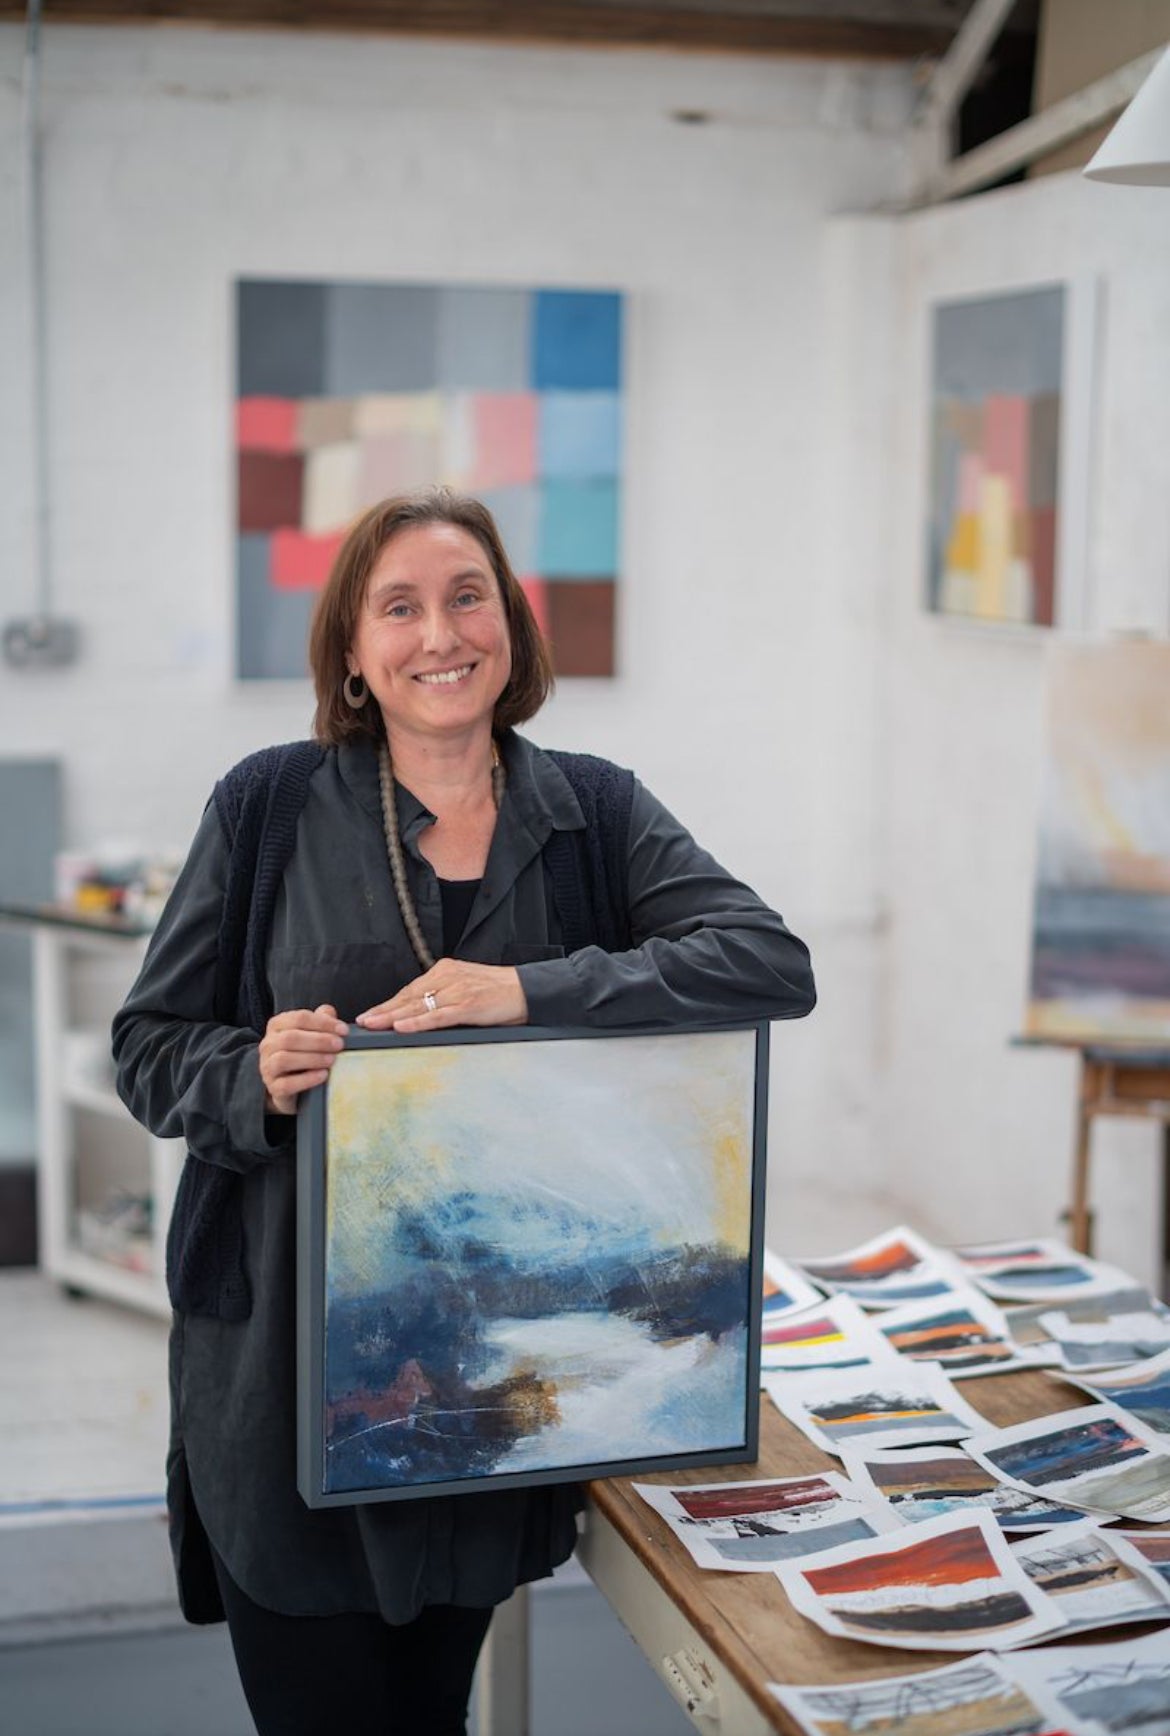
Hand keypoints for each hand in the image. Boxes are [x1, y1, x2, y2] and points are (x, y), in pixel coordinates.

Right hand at [258, 1003, 348, 1115]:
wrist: (289, 1085)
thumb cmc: (302, 1053)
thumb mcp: (311, 1033)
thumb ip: (321, 1020)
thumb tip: (330, 1012)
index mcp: (277, 1025)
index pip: (299, 1018)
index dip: (323, 1023)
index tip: (344, 1030)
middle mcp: (268, 1044)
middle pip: (291, 1038)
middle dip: (318, 1041)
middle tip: (339, 1045)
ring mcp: (267, 1066)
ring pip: (284, 1059)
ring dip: (312, 1058)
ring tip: (332, 1060)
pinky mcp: (273, 1087)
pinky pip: (286, 1084)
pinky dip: (307, 1079)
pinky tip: (323, 1076)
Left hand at [356, 961, 527, 1032]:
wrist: (528, 990)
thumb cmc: (499, 992)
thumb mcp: (467, 987)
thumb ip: (445, 996)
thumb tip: (420, 1013)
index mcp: (446, 971)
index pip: (411, 990)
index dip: (389, 1003)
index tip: (371, 1013)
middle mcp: (448, 977)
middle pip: (408, 997)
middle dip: (383, 1010)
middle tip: (362, 1021)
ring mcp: (456, 991)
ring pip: (418, 1006)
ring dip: (392, 1017)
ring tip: (373, 1024)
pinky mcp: (467, 1005)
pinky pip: (436, 1016)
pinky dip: (417, 1022)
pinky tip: (400, 1027)